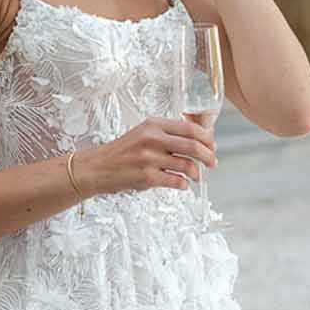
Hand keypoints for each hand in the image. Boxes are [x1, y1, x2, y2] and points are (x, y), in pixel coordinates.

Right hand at [77, 116, 216, 196]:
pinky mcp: (147, 178)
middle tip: (212, 163)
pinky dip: (183, 184)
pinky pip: (176, 181)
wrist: (96, 168)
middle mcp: (152, 139)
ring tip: (196, 176)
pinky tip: (181, 184)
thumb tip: (198, 139)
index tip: (212, 146)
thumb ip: (166, 133)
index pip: (190, 128)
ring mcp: (149, 159)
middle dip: (209, 156)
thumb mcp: (142, 133)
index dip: (207, 138)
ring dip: (196, 173)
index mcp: (153, 125)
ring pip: (187, 166)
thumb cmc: (121, 152)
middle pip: (193, 146)